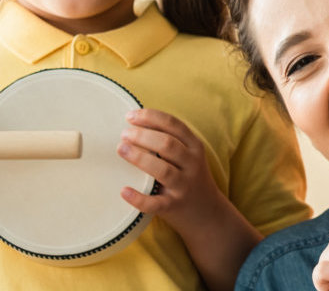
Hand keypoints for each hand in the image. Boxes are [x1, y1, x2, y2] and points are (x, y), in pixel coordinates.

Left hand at [117, 109, 225, 224]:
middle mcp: (192, 164)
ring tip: (121, 149)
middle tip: (123, 134)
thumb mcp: (189, 156)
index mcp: (195, 147)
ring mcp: (184, 186)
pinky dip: (138, 198)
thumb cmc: (189, 177)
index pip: (174, 125)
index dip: (151, 117)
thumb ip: (170, 140)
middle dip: (143, 136)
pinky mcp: (174, 206)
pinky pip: (154, 203)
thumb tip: (134, 124)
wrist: (207, 212)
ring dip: (139, 158)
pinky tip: (124, 191)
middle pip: (168, 145)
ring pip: (162, 170)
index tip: (130, 116)